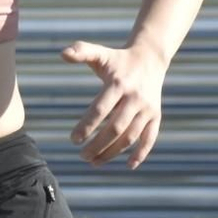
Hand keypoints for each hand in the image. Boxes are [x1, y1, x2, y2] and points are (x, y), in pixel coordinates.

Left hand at [60, 40, 166, 169]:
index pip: (100, 109)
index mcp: (118, 84)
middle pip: (115, 128)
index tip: (73, 139)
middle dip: (98, 145)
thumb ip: (80, 51)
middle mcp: (135, 98)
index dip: (87, 126)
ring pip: (130, 136)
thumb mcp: (99, 53)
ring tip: (94, 162)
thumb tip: (62, 54)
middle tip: (82, 156)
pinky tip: (128, 165)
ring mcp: (147, 109)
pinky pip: (150, 138)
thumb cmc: (117, 60)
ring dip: (113, 152)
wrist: (149, 59)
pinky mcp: (155, 116)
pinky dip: (141, 153)